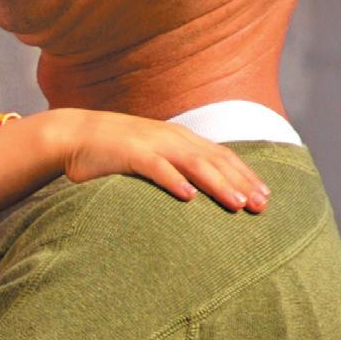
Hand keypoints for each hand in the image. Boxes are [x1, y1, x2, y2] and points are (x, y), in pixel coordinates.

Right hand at [54, 109, 269, 209]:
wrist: (74, 134)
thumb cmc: (113, 152)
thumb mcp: (152, 155)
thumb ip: (176, 167)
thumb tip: (198, 191)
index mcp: (180, 139)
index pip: (222, 157)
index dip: (246, 175)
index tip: (266, 196)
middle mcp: (172, 139)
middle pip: (216, 161)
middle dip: (242, 182)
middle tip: (262, 205)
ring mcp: (152, 144)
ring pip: (194, 164)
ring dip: (217, 184)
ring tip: (237, 204)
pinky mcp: (129, 154)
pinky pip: (156, 168)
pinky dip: (173, 180)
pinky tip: (188, 196)